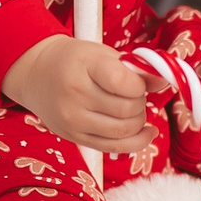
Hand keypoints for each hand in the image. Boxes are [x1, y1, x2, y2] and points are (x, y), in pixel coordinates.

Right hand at [1, 35, 156, 154]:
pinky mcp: (74, 137)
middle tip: (134, 94)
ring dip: (139, 121)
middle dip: (140, 103)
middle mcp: (75, 95)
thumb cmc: (75, 60)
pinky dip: (137, 142)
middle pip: (127, 110)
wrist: (36, 72)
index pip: (126, 84)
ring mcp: (73, 119)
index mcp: (84, 66)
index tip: (138, 81)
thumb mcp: (103, 53)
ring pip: (123, 131)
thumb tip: (164, 82)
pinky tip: (147, 132)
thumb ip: (134, 68)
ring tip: (132, 108)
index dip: (141, 85)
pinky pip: (114, 147)